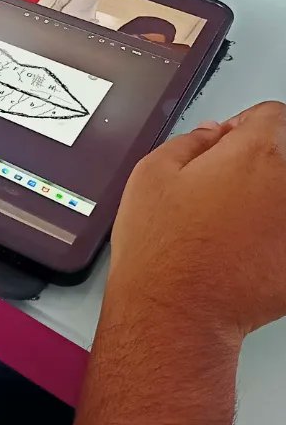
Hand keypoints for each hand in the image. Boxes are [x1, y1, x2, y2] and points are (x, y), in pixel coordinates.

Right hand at [111, 102, 285, 339]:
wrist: (177, 309)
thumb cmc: (162, 247)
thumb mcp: (152, 171)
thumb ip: (190, 140)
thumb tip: (212, 135)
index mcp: (256, 155)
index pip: (272, 115)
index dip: (243, 124)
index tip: (228, 141)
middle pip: (284, 155)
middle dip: (256, 162)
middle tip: (220, 184)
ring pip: (283, 196)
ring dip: (266, 198)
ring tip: (229, 220)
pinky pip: (284, 232)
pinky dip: (272, 234)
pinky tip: (241, 248)